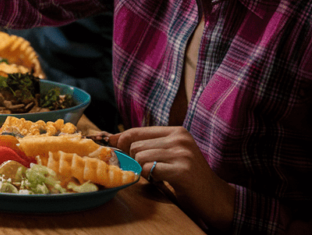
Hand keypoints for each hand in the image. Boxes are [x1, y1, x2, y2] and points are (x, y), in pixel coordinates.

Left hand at [110, 126, 234, 230]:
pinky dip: (150, 178)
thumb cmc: (188, 176)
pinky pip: (149, 170)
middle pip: (135, 145)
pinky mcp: (182, 170)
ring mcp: (182, 154)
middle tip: (149, 170)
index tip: (115, 149)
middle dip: (135, 161)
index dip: (121, 142)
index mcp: (176, 131)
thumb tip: (112, 138)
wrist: (215, 197)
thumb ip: (147, 145)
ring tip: (158, 175)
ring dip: (144, 170)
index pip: (137, 131)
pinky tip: (163, 181)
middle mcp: (179, 139)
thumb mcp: (170, 153)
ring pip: (140, 157)